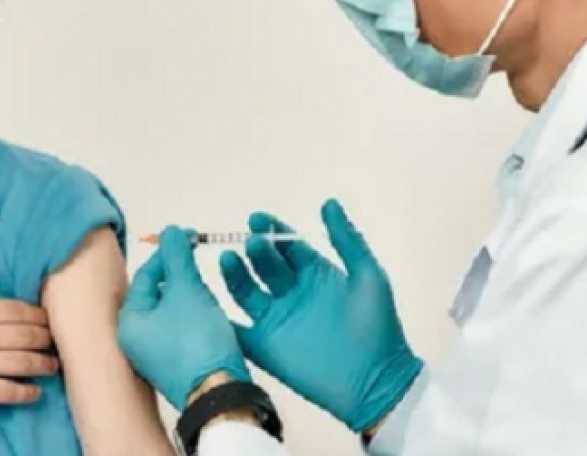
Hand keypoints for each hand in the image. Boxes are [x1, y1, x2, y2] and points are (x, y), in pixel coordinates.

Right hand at [0, 260, 58, 413]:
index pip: (15, 309)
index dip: (36, 315)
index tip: (46, 319)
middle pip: (26, 334)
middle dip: (46, 338)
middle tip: (55, 341)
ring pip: (23, 362)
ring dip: (44, 364)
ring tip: (53, 366)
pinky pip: (8, 390)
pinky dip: (26, 392)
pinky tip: (35, 392)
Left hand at [117, 226, 250, 408]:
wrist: (221, 393)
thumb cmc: (198, 343)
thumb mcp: (188, 290)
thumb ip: (177, 256)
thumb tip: (170, 231)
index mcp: (129, 323)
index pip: (145, 275)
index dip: (168, 252)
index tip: (188, 237)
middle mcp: (135, 341)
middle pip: (156, 294)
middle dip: (178, 274)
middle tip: (198, 260)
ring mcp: (155, 356)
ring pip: (170, 312)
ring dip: (187, 295)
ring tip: (206, 287)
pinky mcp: (176, 366)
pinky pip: (180, 330)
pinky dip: (193, 316)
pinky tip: (209, 312)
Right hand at [218, 200, 421, 432]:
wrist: (376, 383)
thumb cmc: (377, 327)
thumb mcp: (368, 277)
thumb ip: (348, 240)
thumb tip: (328, 203)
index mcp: (315, 274)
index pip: (287, 245)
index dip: (273, 230)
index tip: (258, 219)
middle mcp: (291, 293)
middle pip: (265, 264)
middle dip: (256, 251)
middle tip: (251, 242)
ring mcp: (276, 320)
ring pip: (246, 291)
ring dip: (235, 275)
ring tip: (229, 260)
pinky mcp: (265, 348)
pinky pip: (237, 330)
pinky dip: (221, 318)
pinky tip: (209, 303)